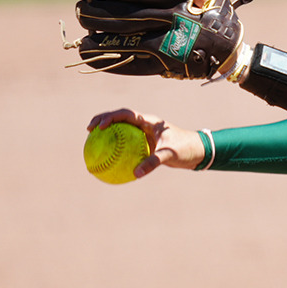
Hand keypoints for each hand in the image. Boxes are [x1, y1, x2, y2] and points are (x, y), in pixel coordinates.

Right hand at [87, 108, 206, 177]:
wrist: (198, 151)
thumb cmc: (186, 149)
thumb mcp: (170, 155)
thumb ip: (153, 162)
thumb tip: (136, 173)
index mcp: (149, 121)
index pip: (126, 114)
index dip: (111, 117)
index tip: (100, 126)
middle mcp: (144, 124)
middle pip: (119, 118)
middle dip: (102, 120)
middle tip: (89, 129)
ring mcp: (143, 133)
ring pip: (121, 130)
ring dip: (107, 133)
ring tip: (92, 141)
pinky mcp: (145, 143)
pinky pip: (127, 144)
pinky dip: (117, 149)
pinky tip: (108, 160)